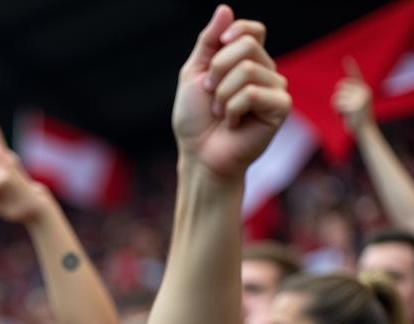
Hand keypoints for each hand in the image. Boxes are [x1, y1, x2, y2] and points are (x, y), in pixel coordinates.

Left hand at [173, 6, 289, 180]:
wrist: (200, 157)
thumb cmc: (196, 121)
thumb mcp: (193, 75)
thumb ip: (208, 42)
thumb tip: (225, 8)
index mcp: (247, 62)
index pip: (251, 30)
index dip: (233, 34)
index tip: (216, 51)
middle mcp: (265, 71)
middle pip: (246, 46)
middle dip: (217, 71)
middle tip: (210, 96)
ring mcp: (275, 89)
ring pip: (247, 70)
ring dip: (222, 95)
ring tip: (220, 114)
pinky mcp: (280, 107)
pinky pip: (253, 92)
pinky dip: (233, 109)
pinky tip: (232, 124)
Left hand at [333, 57, 373, 135]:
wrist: (366, 131)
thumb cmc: (359, 121)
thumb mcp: (357, 106)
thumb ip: (350, 98)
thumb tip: (337, 94)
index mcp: (364, 89)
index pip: (356, 76)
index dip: (350, 67)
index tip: (346, 58)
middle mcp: (363, 91)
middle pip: (340, 86)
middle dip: (337, 96)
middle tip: (341, 108)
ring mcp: (359, 98)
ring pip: (336, 96)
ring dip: (336, 107)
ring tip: (343, 114)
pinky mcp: (353, 106)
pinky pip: (337, 105)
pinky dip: (336, 112)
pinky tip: (343, 117)